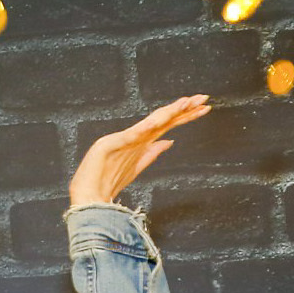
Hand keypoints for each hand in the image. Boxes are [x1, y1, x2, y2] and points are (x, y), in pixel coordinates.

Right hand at [68, 94, 209, 208]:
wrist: (89, 195)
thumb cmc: (106, 180)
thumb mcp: (136, 165)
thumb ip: (152, 152)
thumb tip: (169, 141)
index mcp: (143, 141)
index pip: (169, 124)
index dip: (187, 115)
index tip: (204, 107)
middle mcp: (137, 136)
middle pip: (165, 119)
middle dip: (185, 108)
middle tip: (204, 97)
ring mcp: (126, 139)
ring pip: (152, 122)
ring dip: (170, 112)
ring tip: (187, 102)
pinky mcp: (113, 144)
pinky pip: (134, 135)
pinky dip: (146, 127)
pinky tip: (158, 121)